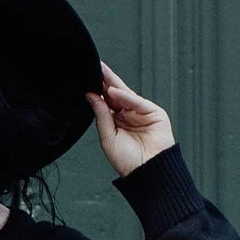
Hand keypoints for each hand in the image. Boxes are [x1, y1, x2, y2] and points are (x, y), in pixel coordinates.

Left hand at [86, 62, 174, 176]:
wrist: (146, 172)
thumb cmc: (128, 161)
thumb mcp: (108, 138)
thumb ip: (101, 116)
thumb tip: (91, 96)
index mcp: (116, 122)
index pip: (105, 102)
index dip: (97, 90)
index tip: (86, 79)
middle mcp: (128, 115)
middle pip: (115, 94)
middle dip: (105, 80)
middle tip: (94, 67)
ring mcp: (141, 112)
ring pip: (126, 94)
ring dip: (113, 84)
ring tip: (100, 74)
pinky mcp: (153, 112)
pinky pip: (137, 102)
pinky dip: (126, 97)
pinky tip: (114, 91)